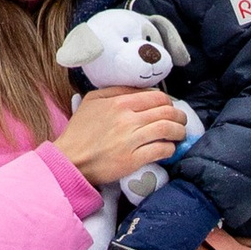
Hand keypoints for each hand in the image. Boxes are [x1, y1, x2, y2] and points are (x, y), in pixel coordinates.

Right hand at [56, 86, 186, 184]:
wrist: (69, 160)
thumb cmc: (79, 131)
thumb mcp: (92, 101)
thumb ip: (115, 90)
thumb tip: (139, 90)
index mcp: (120, 103)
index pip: (157, 97)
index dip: (169, 102)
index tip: (170, 108)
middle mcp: (128, 119)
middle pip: (167, 112)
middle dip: (179, 116)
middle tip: (181, 122)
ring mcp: (131, 140)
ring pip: (168, 129)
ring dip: (179, 132)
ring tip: (179, 135)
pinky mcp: (133, 159)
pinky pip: (161, 150)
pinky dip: (170, 149)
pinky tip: (168, 149)